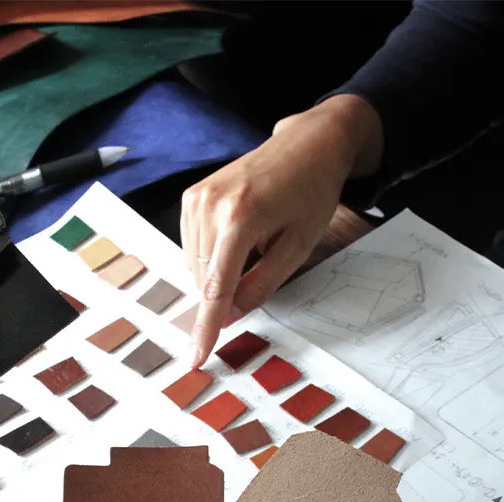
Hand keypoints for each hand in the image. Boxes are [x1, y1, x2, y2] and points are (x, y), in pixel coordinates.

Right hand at [180, 95, 381, 366]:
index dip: (207, 326)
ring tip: (255, 242)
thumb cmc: (311, 191)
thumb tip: (231, 314)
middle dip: (224, 292)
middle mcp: (210, 205)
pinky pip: (192, 247)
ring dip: (218, 272)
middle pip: (203, 279)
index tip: (196, 356)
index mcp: (240, 218)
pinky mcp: (192, 196)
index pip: (215, 287)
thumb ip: (263, 283)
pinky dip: (212, 255)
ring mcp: (196, 198)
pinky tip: (239, 236)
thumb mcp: (300, 245)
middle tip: (262, 264)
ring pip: (194, 266)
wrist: (307, 143)